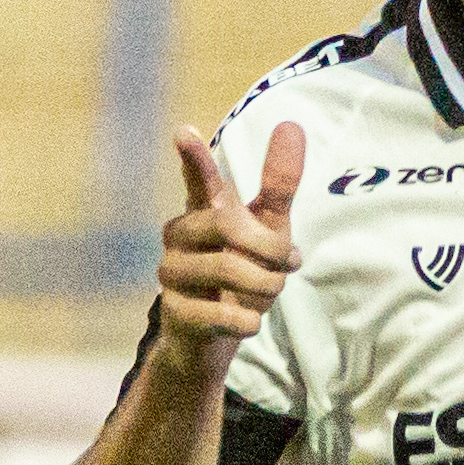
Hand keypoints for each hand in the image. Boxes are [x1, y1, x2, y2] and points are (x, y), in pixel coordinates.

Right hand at [154, 120, 303, 371]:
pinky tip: (245, 321)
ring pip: (228, 269)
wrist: (217, 339)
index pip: (198, 179)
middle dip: (270, 250)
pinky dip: (247, 321)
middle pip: (228, 226)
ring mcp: (171, 272)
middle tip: (287, 267)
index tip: (184, 132)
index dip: (194, 158)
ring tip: (265, 295)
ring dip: (265, 287)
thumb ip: (279, 185)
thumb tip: (291, 125)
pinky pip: (221, 313)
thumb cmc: (243, 275)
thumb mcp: (269, 230)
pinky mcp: (173, 311)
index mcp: (203, 210)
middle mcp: (180, 234)